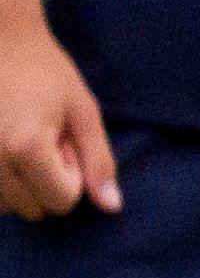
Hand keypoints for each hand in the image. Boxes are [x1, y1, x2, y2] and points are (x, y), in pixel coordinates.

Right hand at [0, 14, 114, 217]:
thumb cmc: (44, 69)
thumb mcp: (82, 111)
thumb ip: (98, 160)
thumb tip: (111, 207)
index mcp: (25, 147)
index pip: (62, 201)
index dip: (71, 173)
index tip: (63, 139)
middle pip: (32, 208)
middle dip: (44, 180)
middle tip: (39, 137)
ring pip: (3, 206)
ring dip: (17, 182)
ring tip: (17, 138)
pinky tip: (1, 145)